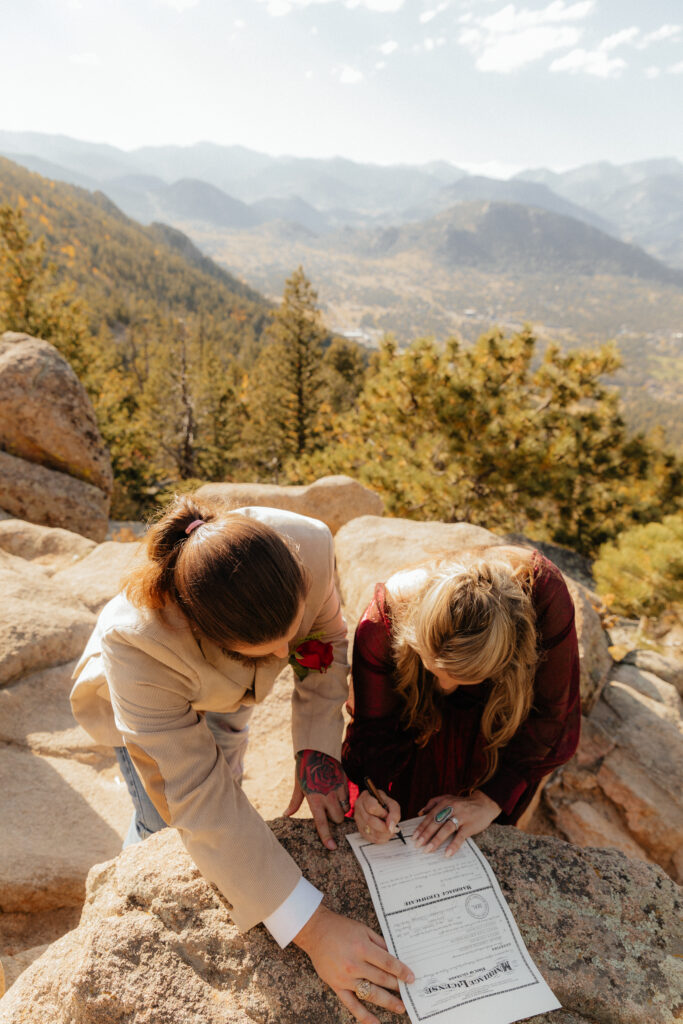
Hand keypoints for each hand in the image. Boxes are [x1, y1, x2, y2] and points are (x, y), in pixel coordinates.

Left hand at [283, 750, 349, 850]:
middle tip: (328, 812)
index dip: (326, 837)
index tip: (332, 847)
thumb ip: (295, 803)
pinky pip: (348, 799)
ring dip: (340, 811)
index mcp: (315, 800)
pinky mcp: (345, 784)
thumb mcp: (298, 786)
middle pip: (337, 819)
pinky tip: (337, 794)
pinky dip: (344, 800)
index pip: (322, 823)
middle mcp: (328, 797)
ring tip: (333, 803)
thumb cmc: (305, 769)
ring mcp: (338, 790)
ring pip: (344, 810)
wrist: (318, 750)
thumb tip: (285, 815)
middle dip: (334, 820)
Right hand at [294, 904, 414, 1023]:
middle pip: (381, 979)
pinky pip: (351, 1004)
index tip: (411, 978)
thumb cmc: (340, 928)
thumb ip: (380, 943)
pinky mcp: (337, 986)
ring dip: (387, 1001)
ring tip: (400, 1007)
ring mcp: (345, 978)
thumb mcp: (363, 929)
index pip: (387, 963)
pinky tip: (375, 1022)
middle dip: (397, 986)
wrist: (315, 931)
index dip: (401, 971)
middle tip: (409, 992)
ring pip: (370, 994)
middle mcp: (354, 965)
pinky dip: (363, 1015)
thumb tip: (395, 955)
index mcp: (362, 948)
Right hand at [354, 788, 400, 844]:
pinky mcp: (361, 830)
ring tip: (390, 830)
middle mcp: (359, 809)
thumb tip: (391, 827)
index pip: (372, 807)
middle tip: (393, 827)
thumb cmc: (384, 803)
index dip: (382, 813)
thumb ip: (394, 813)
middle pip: (371, 821)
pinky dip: (382, 838)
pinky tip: (385, 833)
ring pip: (371, 832)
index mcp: (365, 798)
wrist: (377, 805)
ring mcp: (358, 820)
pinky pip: (371, 838)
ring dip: (384, 834)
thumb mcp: (391, 803)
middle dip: (385, 826)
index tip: (388, 815)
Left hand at [413, 791, 500, 856]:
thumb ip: (433, 803)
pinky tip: (447, 853)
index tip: (414, 837)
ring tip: (428, 850)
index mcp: (444, 803)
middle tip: (418, 845)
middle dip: (425, 835)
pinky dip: (453, 845)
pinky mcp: (469, 825)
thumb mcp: (448, 798)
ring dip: (436, 840)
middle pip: (436, 823)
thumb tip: (420, 813)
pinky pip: (460, 836)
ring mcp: (461, 817)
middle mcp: (451, 808)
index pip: (430, 816)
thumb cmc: (463, 804)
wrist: (484, 803)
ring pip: (446, 829)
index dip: (421, 827)